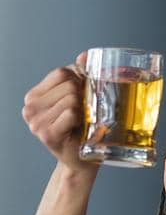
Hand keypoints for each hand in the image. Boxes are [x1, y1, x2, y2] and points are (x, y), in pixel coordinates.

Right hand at [21, 55, 94, 171]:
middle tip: (86, 110)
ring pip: (71, 98)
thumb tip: (85, 55)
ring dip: (85, 108)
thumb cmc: (83, 126)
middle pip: (68, 84)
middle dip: (84, 94)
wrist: (83, 159)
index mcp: (35, 95)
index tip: (83, 95)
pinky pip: (71, 113)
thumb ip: (80, 74)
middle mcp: (29, 107)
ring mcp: (35, 122)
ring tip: (83, 120)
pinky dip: (81, 118)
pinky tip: (79, 128)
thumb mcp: (80, 97)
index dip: (80, 80)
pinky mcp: (46, 134)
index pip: (61, 72)